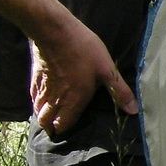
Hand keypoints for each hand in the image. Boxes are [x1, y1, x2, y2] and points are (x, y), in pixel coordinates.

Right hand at [29, 20, 135, 134]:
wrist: (55, 31)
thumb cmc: (84, 50)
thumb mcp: (107, 70)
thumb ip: (119, 91)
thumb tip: (133, 111)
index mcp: (74, 99)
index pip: (64, 124)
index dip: (64, 130)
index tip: (66, 134)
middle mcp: (56, 97)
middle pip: (47, 120)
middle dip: (50, 127)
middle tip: (55, 129)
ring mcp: (43, 87)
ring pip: (38, 110)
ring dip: (42, 116)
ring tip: (47, 119)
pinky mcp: (35, 76)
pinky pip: (33, 96)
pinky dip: (35, 103)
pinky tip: (39, 101)